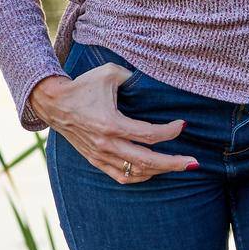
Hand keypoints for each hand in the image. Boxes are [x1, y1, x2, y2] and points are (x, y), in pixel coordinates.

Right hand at [29, 64, 196, 183]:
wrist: (53, 103)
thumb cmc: (83, 86)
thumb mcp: (109, 73)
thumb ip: (132, 77)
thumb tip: (151, 82)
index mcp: (111, 124)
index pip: (149, 135)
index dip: (170, 132)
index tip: (183, 124)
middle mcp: (106, 144)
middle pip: (147, 161)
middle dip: (174, 163)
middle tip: (195, 163)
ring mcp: (100, 155)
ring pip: (135, 173)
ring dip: (159, 171)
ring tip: (178, 166)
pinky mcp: (95, 160)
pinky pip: (120, 176)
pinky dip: (139, 176)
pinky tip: (153, 171)